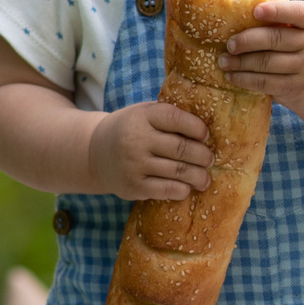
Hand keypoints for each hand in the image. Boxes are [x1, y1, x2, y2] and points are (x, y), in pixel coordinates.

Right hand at [85, 101, 210, 199]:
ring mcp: (134, 164)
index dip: (196, 128)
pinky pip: (167, 190)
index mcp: (142, 116)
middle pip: (181, 148)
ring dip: (198, 176)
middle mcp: (136, 139)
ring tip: (205, 178)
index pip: (176, 118)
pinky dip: (183, 189)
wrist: (94, 153)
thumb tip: (208, 132)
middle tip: (209, 159)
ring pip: (178, 171)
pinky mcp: (134, 186)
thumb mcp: (144, 114)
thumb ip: (169, 118)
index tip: (205, 135)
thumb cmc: (131, 131)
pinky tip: (187, 187)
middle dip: (203, 155)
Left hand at [221, 0, 303, 116]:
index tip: (256, 11)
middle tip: (230, 44)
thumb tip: (241, 14)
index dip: (277, 11)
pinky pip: (265, 82)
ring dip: (240, 62)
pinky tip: (232, 76)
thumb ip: (285, 22)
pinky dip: (244, 79)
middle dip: (247, 40)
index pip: (300, 13)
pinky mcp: (294, 87)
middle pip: (275, 39)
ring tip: (224, 61)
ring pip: (266, 63)